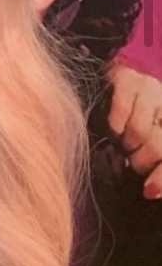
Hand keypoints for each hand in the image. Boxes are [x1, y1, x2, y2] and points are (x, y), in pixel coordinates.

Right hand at [108, 61, 161, 199]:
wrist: (107, 74)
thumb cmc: (135, 114)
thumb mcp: (152, 140)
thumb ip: (156, 163)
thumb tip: (151, 191)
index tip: (149, 191)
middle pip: (157, 146)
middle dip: (142, 160)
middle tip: (131, 161)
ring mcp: (150, 88)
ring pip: (139, 132)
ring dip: (125, 143)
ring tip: (121, 142)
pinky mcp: (127, 79)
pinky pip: (121, 111)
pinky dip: (115, 124)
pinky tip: (113, 127)